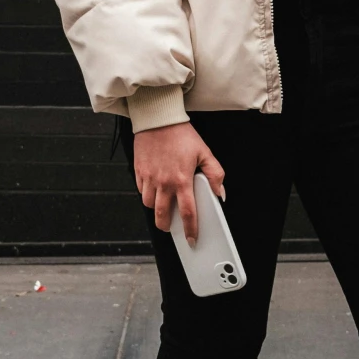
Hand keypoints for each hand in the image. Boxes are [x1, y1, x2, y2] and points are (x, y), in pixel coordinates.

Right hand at [132, 122, 225, 242]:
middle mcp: (164, 182)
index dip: (190, 229)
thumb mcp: (205, 152)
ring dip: (156, 210)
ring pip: (149, 206)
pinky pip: (141, 191)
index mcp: (182, 180)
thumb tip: (220, 193)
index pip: (188, 212)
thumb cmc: (181, 135)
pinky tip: (155, 191)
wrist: (158, 120)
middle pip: (162, 216)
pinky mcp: (139, 172)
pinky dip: (147, 195)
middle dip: (167, 226)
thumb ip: (215, 174)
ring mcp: (149, 178)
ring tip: (164, 206)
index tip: (191, 238)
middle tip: (172, 226)